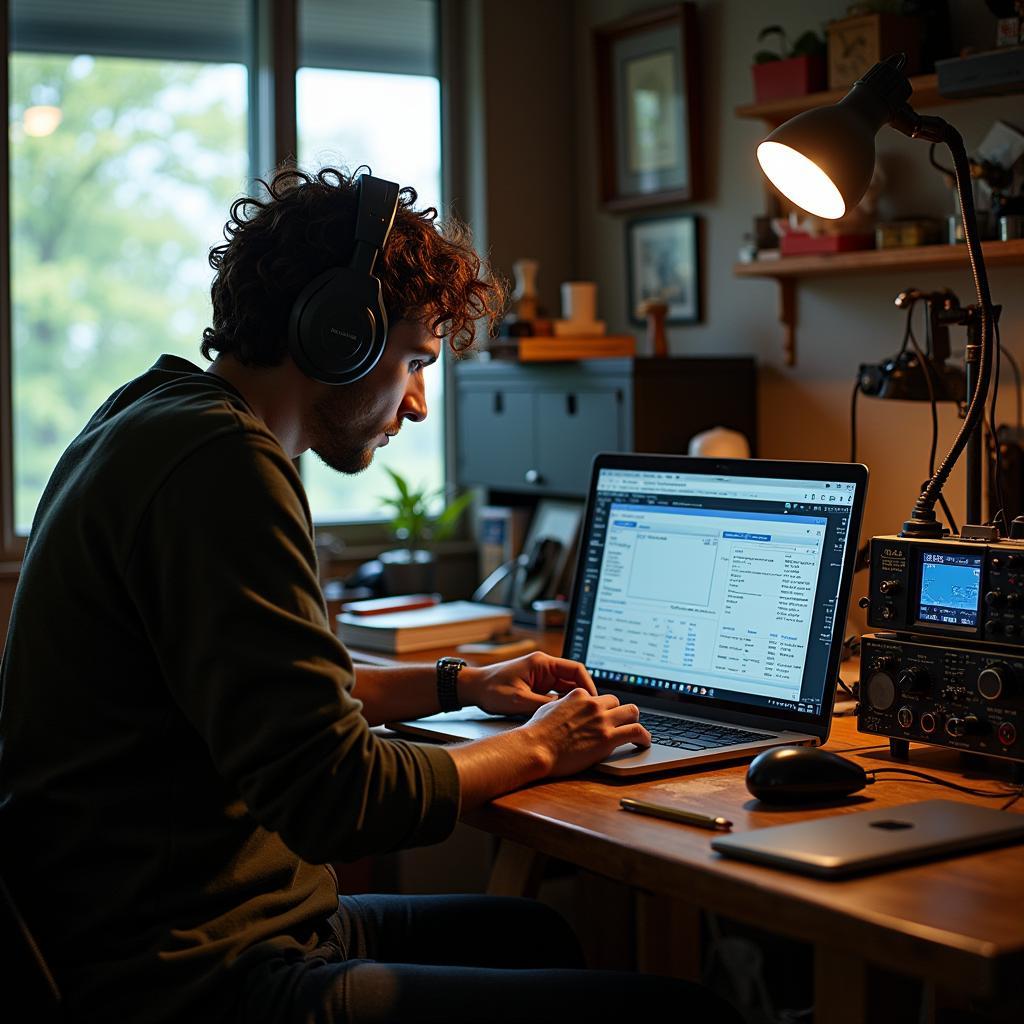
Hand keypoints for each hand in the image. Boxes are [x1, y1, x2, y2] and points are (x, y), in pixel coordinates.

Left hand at [459, 652, 597, 716]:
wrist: (473, 689)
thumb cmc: (492, 689)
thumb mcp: (519, 700)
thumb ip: (544, 705)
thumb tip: (566, 712)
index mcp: (542, 663)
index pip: (576, 669)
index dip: (588, 685)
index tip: (594, 700)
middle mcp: (544, 668)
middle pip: (573, 680)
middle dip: (583, 696)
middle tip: (591, 713)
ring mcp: (541, 677)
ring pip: (566, 689)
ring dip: (573, 702)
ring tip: (581, 718)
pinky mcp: (536, 687)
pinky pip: (556, 694)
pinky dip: (562, 705)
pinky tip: (565, 718)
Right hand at [519, 688, 650, 777]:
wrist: (535, 748)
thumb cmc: (537, 733)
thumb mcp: (548, 708)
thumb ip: (564, 704)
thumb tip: (567, 707)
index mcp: (579, 695)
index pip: (599, 697)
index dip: (602, 708)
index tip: (605, 716)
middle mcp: (593, 704)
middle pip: (617, 702)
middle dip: (619, 713)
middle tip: (621, 724)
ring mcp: (602, 720)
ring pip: (631, 712)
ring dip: (634, 721)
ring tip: (637, 732)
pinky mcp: (608, 738)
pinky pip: (637, 731)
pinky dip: (644, 736)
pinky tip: (644, 742)